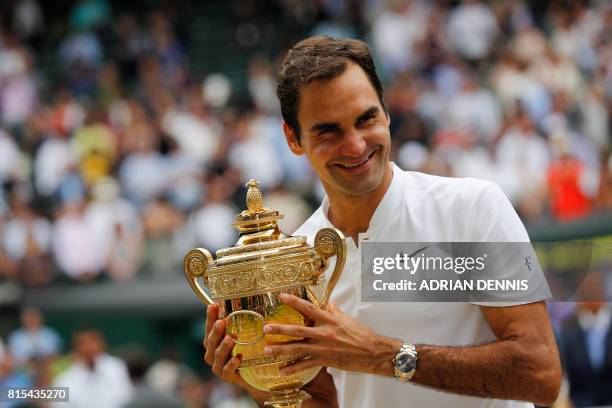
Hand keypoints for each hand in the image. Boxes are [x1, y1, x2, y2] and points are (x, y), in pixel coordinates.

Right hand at [203, 304, 245, 386]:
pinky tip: (238, 358)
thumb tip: (231, 301)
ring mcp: (218, 367)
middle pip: (211, 342)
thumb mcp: (237, 337)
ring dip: (223, 346)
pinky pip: (227, 371)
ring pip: (217, 356)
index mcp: (211, 343)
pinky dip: (231, 364)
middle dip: (216, 331)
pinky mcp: (227, 377)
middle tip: (222, 322)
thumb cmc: (240, 352)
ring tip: (231, 338)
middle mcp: (211, 355)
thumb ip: (231, 323)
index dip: (210, 317)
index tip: (214, 305)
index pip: (208, 328)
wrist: (250, 376)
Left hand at [262, 294, 401, 375]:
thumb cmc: (361, 334)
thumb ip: (333, 311)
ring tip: (267, 349)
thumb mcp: (347, 318)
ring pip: (298, 348)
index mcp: (329, 319)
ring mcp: (323, 348)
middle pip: (298, 330)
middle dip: (280, 329)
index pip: (308, 308)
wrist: (372, 352)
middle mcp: (323, 333)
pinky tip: (283, 370)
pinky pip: (306, 365)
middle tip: (266, 328)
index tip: (281, 297)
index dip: (294, 301)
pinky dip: (293, 368)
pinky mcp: (325, 360)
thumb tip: (326, 303)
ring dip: (281, 349)